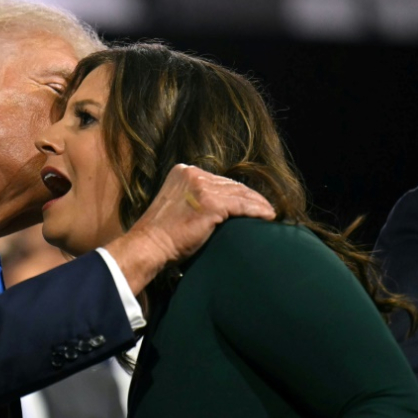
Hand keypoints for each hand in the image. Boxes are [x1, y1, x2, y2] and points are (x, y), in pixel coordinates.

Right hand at [106, 164, 274, 293]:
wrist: (148, 246)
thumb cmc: (161, 234)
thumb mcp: (175, 205)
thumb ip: (192, 198)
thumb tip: (218, 206)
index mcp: (182, 172)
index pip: (218, 179)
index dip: (236, 190)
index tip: (249, 200)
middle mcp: (192, 175)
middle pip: (230, 184)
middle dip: (250, 196)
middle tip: (264, 208)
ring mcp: (201, 188)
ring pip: (240, 193)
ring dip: (258, 204)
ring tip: (269, 213)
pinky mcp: (211, 204)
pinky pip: (242, 206)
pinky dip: (257, 211)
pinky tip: (268, 217)